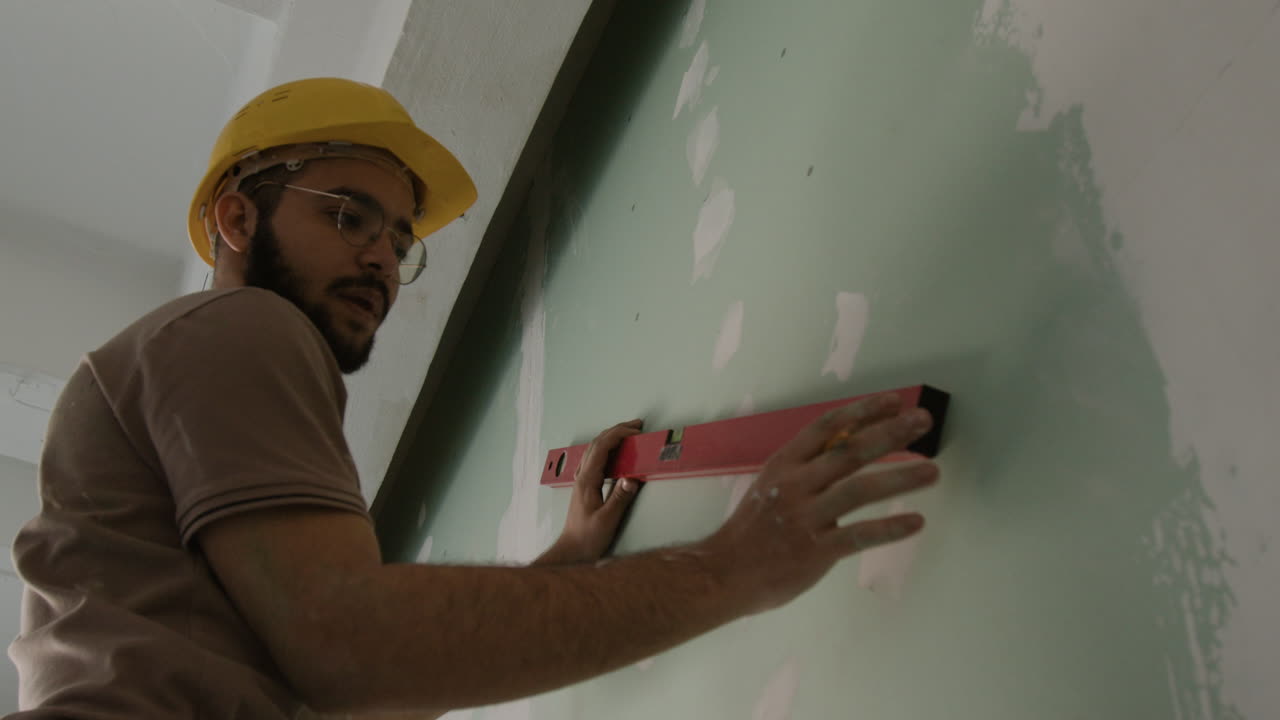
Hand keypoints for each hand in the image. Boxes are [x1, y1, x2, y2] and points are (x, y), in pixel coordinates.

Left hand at [535, 419, 646, 565]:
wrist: (571, 551)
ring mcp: (582, 480)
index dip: (619, 434)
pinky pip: (595, 460)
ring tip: (629, 434)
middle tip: (637, 426)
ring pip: (595, 450)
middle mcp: (582, 476)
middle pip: (597, 444)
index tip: (636, 431)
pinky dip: (607, 450)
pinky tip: (615, 454)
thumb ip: (620, 498)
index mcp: (587, 480)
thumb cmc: (588, 538)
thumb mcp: (607, 520)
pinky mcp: (585, 487)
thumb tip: (632, 477)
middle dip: (616, 430)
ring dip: (611, 438)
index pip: (602, 447)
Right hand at [699, 393, 938, 613]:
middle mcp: (796, 484)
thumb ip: (808, 467)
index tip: (895, 401)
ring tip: (932, 471)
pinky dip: (889, 528)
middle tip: (923, 422)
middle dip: (890, 433)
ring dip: (900, 477)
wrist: (724, 572)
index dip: (862, 411)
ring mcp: (806, 517)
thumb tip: (850, 444)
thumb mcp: (772, 485)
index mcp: (784, 464)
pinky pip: (859, 535)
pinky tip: (916, 522)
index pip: (827, 426)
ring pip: (859, 489)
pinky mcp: (816, 550)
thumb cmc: (753, 528)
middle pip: (850, 451)